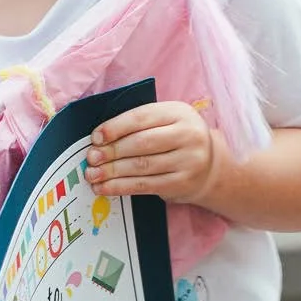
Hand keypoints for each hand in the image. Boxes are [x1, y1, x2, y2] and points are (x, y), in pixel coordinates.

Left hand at [84, 101, 220, 203]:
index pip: (142, 117)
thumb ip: (139, 124)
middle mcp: (188, 135)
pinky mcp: (181, 183)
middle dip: (112, 151)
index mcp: (179, 112)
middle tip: (91, 158)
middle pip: (141, 143)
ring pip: (141, 166)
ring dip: (112, 171)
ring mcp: (188, 161)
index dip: (116, 127)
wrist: (209, 167)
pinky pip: (145, 186)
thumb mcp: (166, 121)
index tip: (96, 137)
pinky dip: (121, 187)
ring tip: (92, 174)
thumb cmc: (176, 139)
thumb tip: (100, 138)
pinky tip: (105, 188)